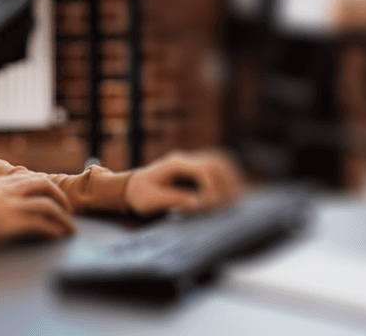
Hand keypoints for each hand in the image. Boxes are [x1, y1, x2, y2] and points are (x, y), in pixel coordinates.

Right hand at [0, 174, 74, 246]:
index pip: (29, 178)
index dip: (45, 187)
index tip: (52, 196)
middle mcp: (8, 190)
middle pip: (44, 185)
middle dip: (60, 197)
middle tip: (67, 210)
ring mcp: (11, 205)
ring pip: (49, 205)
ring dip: (64, 218)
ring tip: (69, 229)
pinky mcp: (13, 222)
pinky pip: (43, 224)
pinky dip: (55, 231)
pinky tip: (59, 238)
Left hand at [124, 149, 245, 217]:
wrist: (130, 187)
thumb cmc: (139, 195)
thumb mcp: (150, 200)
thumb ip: (174, 200)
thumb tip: (197, 203)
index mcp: (174, 164)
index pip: (202, 170)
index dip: (211, 188)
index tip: (210, 206)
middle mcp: (185, 159)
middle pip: (215, 163)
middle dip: (225, 185)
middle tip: (225, 206)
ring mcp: (191, 162)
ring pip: (219, 162)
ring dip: (231, 180)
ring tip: (235, 200)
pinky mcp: (195, 169)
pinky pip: (218, 167)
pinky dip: (228, 178)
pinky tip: (234, 192)